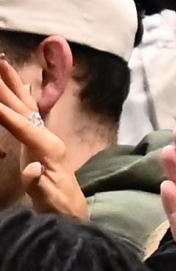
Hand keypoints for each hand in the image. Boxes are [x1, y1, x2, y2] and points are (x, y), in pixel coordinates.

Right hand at [0, 57, 86, 218]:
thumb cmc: (59, 207)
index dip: (7, 115)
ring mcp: (45, 136)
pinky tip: (22, 83)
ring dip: (13, 83)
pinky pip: (29, 112)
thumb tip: (31, 170)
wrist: (73, 210)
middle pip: (24, 108)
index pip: (24, 128)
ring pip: (26, 105)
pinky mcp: (40, 139)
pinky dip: (22, 96)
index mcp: (49, 150)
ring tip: (2, 61)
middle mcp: (48, 137)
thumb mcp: (48, 200)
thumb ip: (37, 184)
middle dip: (7, 86)